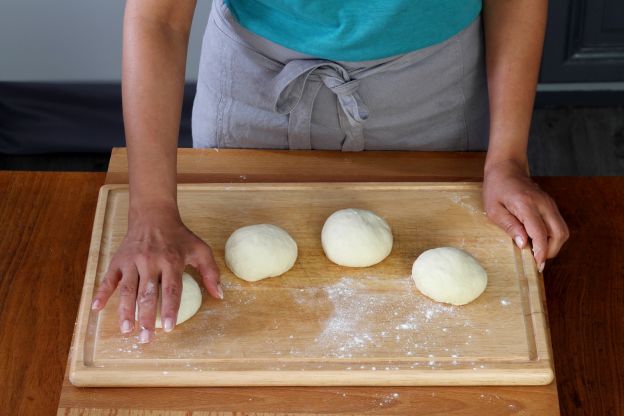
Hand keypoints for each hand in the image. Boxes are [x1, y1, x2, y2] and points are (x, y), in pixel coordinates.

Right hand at [90, 204, 221, 342]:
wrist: (153, 215)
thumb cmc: (179, 236)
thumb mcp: (200, 249)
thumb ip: (211, 272)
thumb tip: (219, 295)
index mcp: (171, 260)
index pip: (171, 288)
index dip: (170, 308)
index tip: (169, 327)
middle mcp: (150, 261)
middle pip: (147, 293)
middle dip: (145, 317)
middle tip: (145, 339)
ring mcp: (132, 261)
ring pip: (127, 289)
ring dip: (125, 311)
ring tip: (127, 330)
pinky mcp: (119, 260)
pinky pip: (109, 278)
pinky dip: (102, 293)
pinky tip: (96, 309)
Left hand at [483, 159, 568, 271]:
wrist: (506, 168)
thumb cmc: (496, 188)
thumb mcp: (493, 210)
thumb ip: (509, 226)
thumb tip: (523, 244)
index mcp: (526, 204)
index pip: (540, 232)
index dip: (541, 251)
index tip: (537, 264)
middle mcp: (543, 204)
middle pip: (559, 233)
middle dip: (551, 251)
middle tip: (537, 261)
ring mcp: (549, 203)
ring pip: (562, 230)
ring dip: (553, 244)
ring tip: (537, 252)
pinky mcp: (550, 205)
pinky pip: (557, 224)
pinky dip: (552, 236)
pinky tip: (538, 241)